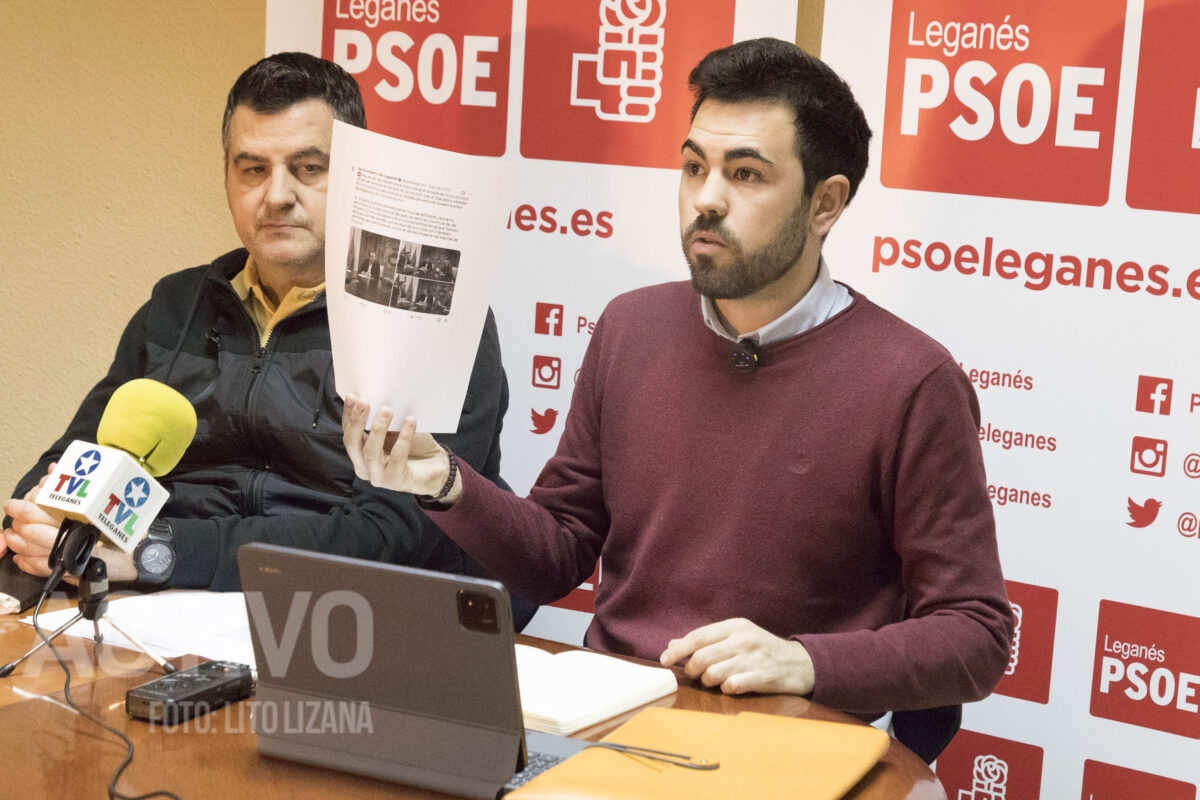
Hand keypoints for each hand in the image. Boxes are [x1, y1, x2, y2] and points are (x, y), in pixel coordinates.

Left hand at [3, 462, 137, 582]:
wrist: (138, 558)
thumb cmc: (126, 529)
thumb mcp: (106, 501)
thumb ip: (78, 485)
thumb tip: (53, 470)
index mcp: (84, 520)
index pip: (43, 513)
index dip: (24, 508)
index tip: (14, 503)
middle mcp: (76, 540)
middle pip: (34, 531)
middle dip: (19, 522)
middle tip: (12, 513)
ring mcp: (72, 558)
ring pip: (33, 551)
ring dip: (18, 543)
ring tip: (11, 535)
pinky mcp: (70, 573)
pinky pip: (41, 569)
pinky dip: (27, 563)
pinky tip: (20, 556)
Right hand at [342, 394, 459, 501]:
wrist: (437, 468)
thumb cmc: (414, 447)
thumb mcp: (395, 430)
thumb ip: (382, 420)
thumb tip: (377, 395)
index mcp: (359, 455)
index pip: (349, 433)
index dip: (348, 415)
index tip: (352, 395)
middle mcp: (364, 468)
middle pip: (353, 443)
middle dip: (357, 420)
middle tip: (364, 401)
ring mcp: (379, 477)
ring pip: (371, 452)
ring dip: (378, 428)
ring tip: (387, 410)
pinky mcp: (396, 481)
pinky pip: (398, 456)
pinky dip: (404, 437)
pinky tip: (410, 421)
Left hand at [659, 618, 815, 695]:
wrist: (800, 663)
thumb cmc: (762, 649)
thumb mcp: (736, 637)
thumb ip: (706, 640)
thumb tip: (672, 644)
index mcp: (735, 626)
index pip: (698, 636)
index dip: (678, 650)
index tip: (664, 660)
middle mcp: (743, 640)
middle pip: (701, 657)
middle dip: (691, 669)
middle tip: (694, 674)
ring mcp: (753, 659)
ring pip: (713, 674)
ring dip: (707, 681)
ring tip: (713, 681)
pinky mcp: (761, 677)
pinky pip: (731, 686)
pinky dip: (725, 689)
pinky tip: (730, 686)